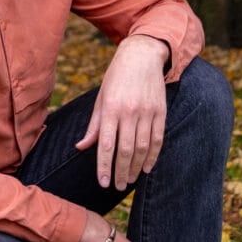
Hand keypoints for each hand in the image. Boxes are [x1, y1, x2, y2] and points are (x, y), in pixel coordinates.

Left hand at [75, 35, 168, 189]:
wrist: (141, 55)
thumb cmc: (116, 78)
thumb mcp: (101, 97)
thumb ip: (94, 125)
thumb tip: (81, 147)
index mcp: (110, 108)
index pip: (105, 145)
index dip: (104, 166)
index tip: (102, 183)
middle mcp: (129, 111)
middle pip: (125, 150)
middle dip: (121, 171)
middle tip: (118, 186)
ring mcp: (147, 112)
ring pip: (142, 148)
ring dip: (136, 168)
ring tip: (130, 180)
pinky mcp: (160, 111)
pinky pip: (157, 139)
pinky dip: (153, 156)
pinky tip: (147, 168)